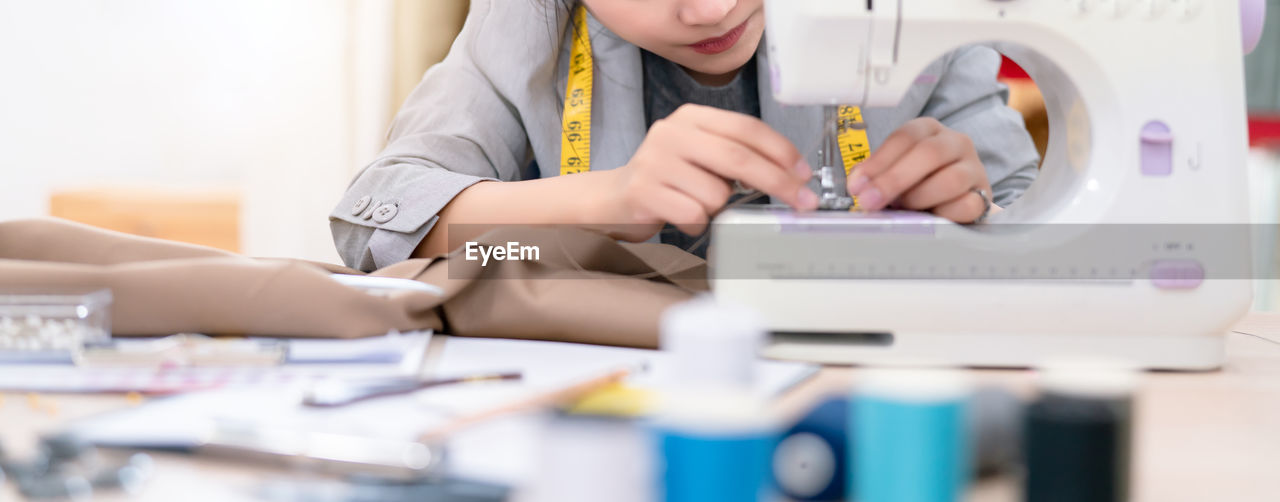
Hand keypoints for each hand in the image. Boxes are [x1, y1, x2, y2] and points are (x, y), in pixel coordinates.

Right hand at [603, 104, 818, 240]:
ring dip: (719, 209)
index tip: (803, 174)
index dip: (781, 151)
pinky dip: (697, 224)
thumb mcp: (700, 154)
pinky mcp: (643, 191)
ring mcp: (654, 161)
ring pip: (716, 193)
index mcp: (691, 117)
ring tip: (698, 206)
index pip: (746, 127)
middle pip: (738, 158)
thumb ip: (735, 154)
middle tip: (802, 202)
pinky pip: (693, 214)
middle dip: (777, 183)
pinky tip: (683, 218)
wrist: (612, 199)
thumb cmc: (667, 180)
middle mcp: (671, 132)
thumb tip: (790, 175)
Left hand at [846, 118, 993, 222]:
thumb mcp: (895, 169)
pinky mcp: (983, 195)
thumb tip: (858, 185)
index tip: (857, 185)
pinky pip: (967, 204)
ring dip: (919, 197)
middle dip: (894, 180)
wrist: (954, 198)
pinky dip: (944, 213)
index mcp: (928, 129)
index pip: (905, 137)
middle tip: (870, 201)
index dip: (878, 162)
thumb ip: (876, 174)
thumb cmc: (918, 181)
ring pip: (951, 179)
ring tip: (903, 208)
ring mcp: (973, 168)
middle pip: (929, 153)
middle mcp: (955, 142)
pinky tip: (929, 217)